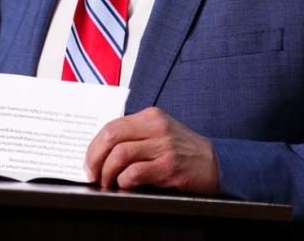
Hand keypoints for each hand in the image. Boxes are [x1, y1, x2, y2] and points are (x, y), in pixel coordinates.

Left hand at [84, 107, 218, 193]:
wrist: (215, 163)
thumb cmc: (183, 150)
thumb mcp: (159, 133)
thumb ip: (135, 136)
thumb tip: (101, 152)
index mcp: (150, 116)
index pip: (111, 126)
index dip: (94, 146)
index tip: (88, 162)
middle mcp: (156, 127)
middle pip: (111, 137)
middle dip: (94, 158)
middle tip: (92, 174)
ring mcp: (163, 146)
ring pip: (120, 155)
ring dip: (107, 173)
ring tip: (107, 183)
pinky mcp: (169, 166)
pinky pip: (135, 173)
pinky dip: (124, 181)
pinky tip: (124, 186)